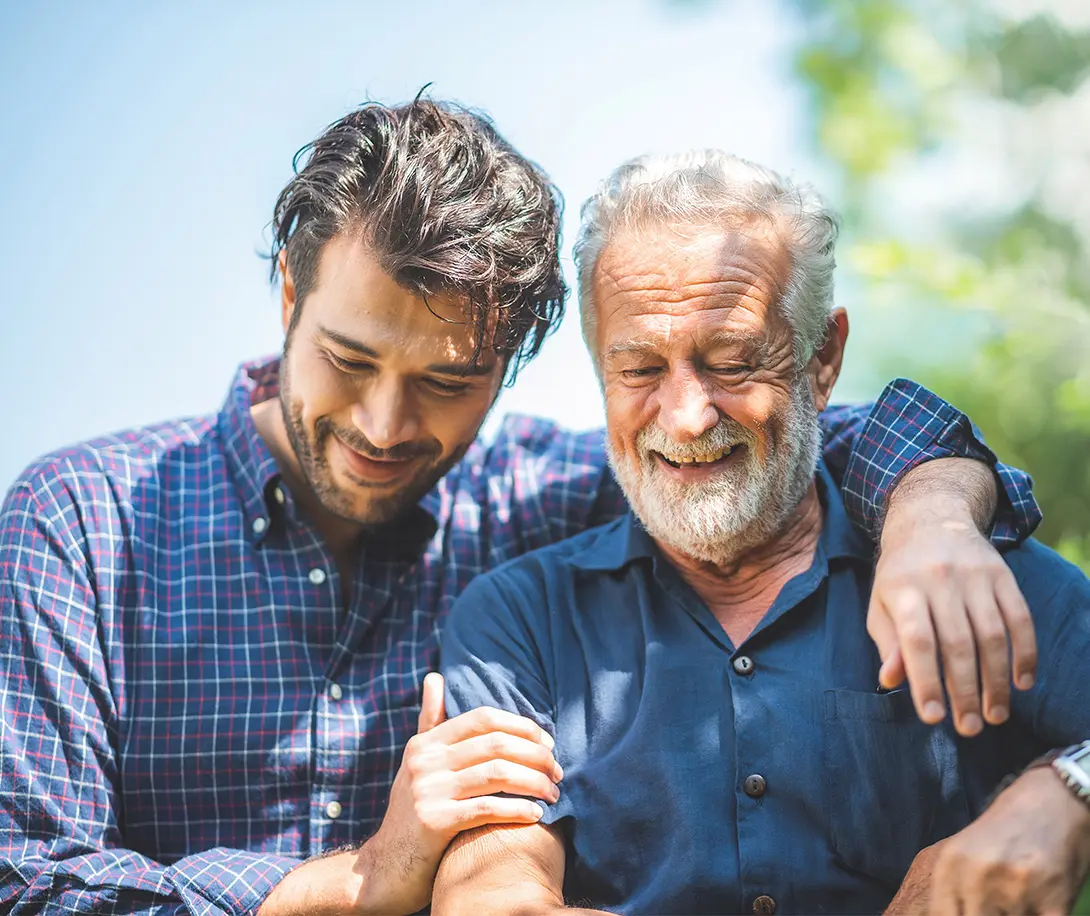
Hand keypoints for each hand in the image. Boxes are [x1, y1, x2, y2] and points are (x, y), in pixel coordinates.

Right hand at [359, 673, 561, 914]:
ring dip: (535, 783)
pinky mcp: (432, 822)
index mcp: (426, 743)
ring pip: (497, 774)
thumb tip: (434, 676)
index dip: (522, 727)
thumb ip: (430, 721)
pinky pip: (486, 808)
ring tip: (554, 794)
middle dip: (536, 756)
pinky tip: (536, 814)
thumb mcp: (417, 762)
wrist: (386, 867)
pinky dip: (517, 809)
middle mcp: (424, 761)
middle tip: (559, 773)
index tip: (548, 744)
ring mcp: (427, 790)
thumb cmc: (412, 811)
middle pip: (496, 744)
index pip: (484, 718)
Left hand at [868, 512, 1036, 736]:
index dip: (925, 681)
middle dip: (966, 692)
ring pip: (992, 636)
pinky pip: (1020, 618)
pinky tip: (1022, 683)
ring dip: (998, 681)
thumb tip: (891, 681)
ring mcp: (974, 576)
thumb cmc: (900, 575)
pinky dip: (1025, 654)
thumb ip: (887, 642)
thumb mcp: (881, 604)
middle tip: (970, 728)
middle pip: (958, 644)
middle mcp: (939, 579)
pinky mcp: (1002, 575)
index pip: (917, 641)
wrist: (930, 520)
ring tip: (995, 715)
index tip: (933, 718)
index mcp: (903, 588)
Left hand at [924, 766, 1089, 914]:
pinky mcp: (1053, 903)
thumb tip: (952, 913)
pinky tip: (1042, 904)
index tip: (970, 911)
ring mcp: (1014, 891)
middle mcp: (976, 878)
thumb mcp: (965, 852)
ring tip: (1022, 900)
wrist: (1052, 799)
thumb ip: (955, 890)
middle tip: (999, 906)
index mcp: (949, 867)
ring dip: (1017, 915)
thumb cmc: (1006, 829)